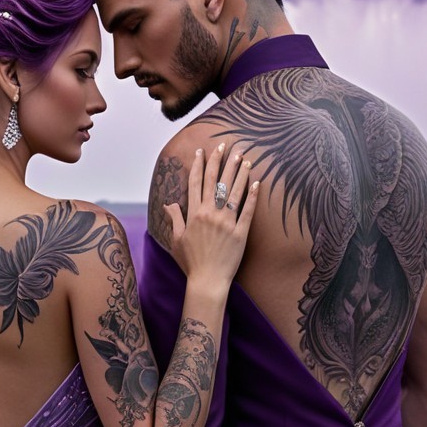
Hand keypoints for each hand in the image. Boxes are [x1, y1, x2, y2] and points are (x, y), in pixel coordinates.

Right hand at [163, 143, 258, 285]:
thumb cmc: (190, 262)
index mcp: (193, 214)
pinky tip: (257, 181)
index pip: (196, 183)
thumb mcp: (177, 240)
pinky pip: (248, 210)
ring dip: (239, 172)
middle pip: (214, 181)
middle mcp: (210, 214)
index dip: (198, 165)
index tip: (202, 151)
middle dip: (219, 161)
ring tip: (244, 157)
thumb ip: (175, 219)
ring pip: (233, 191)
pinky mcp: (241, 232)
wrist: (207, 281)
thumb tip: (168, 204)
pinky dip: (253, 195)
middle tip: (225, 145)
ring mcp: (226, 222)